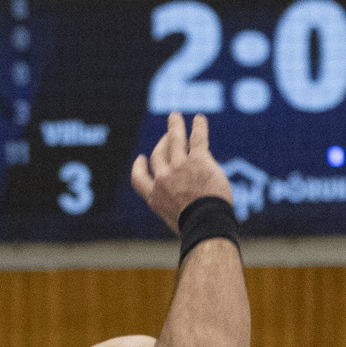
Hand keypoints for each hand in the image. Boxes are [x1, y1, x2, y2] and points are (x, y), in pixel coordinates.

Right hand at [132, 112, 233, 232]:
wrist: (206, 224)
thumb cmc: (196, 229)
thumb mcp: (177, 223)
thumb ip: (176, 209)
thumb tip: (188, 209)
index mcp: (155, 198)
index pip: (139, 179)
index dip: (139, 167)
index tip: (141, 159)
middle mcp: (163, 180)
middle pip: (159, 156)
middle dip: (161, 144)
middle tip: (167, 136)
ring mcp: (179, 168)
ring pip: (174, 141)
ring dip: (174, 127)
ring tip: (175, 117)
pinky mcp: (198, 161)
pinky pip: (197, 139)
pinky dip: (198, 127)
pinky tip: (199, 118)